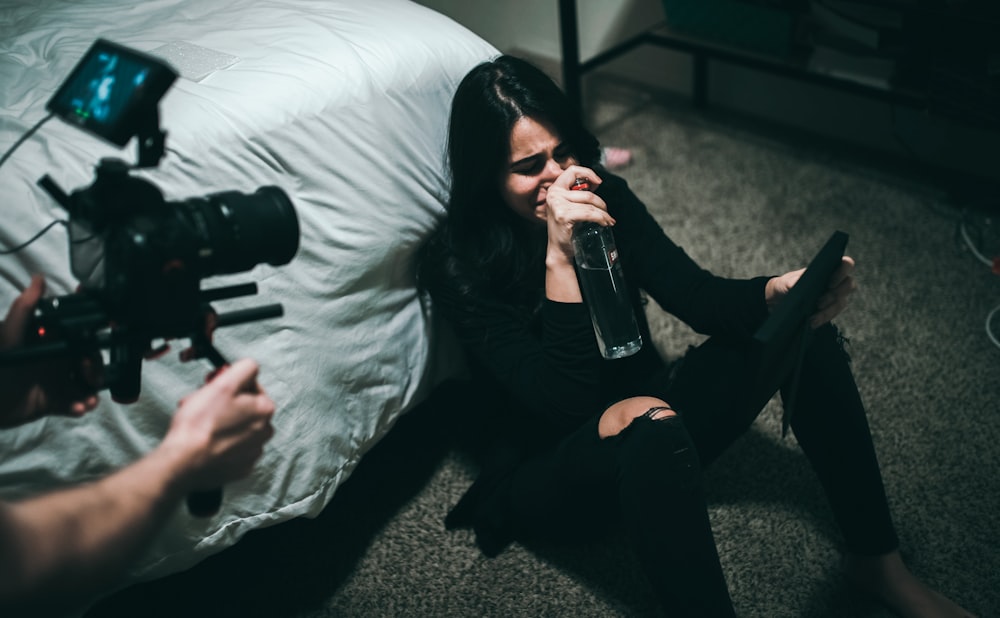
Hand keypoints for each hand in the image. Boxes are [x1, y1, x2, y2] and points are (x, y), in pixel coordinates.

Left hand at [0, 275, 99, 427]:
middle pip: (89, 359)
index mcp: (49, 340)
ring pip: (86, 383)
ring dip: (91, 390)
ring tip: (86, 400)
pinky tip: (77, 408)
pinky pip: (75, 403)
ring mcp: (56, 380)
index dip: (95, 333)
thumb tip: (39, 277)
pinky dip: (80, 406)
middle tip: (88, 374)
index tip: (108, 335)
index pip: (79, 333)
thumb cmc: (0, 365)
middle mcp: (56, 359)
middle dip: (94, 367)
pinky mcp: (54, 402)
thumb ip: (25, 308)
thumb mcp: (10, 336)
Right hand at [159, 358, 275, 491]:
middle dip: (222, 403)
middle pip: (243, 407)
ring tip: (198, 424)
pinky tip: (205, 442)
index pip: (251, 386)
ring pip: (236, 427)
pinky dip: (220, 443)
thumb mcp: (224, 384)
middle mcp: (264, 432)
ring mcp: (252, 452)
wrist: (183, 463)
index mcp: (265, 410)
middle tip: (200, 404)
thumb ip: (245, 369)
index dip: (230, 384)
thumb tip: (251, 368)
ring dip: (220, 422)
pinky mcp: (240, 468)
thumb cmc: (200, 423)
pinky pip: (232, 448)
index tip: (213, 386)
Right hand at [544, 165, 614, 259]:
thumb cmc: (566, 228)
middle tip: (606, 211)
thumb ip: (577, 194)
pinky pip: (589, 213)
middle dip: (601, 203)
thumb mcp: (568, 206)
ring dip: (604, 213)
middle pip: (586, 193)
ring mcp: (558, 205)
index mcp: (554, 189)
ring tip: (608, 220)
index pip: (572, 170)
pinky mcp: (564, 216)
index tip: (598, 182)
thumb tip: (595, 183)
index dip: (588, 173)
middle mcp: (554, 195)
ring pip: (590, 204)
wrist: (559, 249)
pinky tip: (605, 223)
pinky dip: (601, 218)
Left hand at [765, 256, 856, 327]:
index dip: (843, 272)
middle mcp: (836, 282)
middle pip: (849, 285)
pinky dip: (822, 319)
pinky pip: (832, 315)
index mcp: (828, 269)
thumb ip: (792, 282)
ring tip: (812, 317)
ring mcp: (835, 296)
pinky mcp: (830, 310)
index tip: (830, 283)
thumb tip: (798, 284)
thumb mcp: (785, 283)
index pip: (846, 265)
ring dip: (828, 311)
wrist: (779, 300)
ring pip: (841, 303)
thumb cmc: (786, 285)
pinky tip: (812, 322)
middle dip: (835, 295)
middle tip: (819, 302)